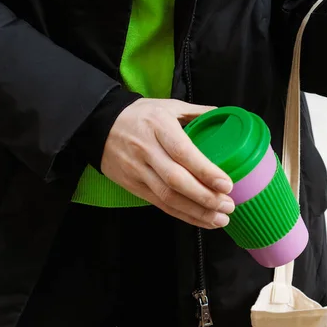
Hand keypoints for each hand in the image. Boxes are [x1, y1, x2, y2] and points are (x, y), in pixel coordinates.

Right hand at [101, 98, 234, 228]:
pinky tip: (201, 220)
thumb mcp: (169, 106)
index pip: (183, 152)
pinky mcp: (133, 186)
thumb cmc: (140, 115)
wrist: (98, 125)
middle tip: (228, 205)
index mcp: (159, 127)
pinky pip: (160, 204)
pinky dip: (183, 215)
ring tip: (220, 218)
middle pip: (176, 181)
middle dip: (205, 197)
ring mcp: (137, 171)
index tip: (226, 184)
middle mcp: (147, 150)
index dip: (205, 171)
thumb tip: (225, 116)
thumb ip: (198, 112)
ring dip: (196, 212)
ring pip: (168, 197)